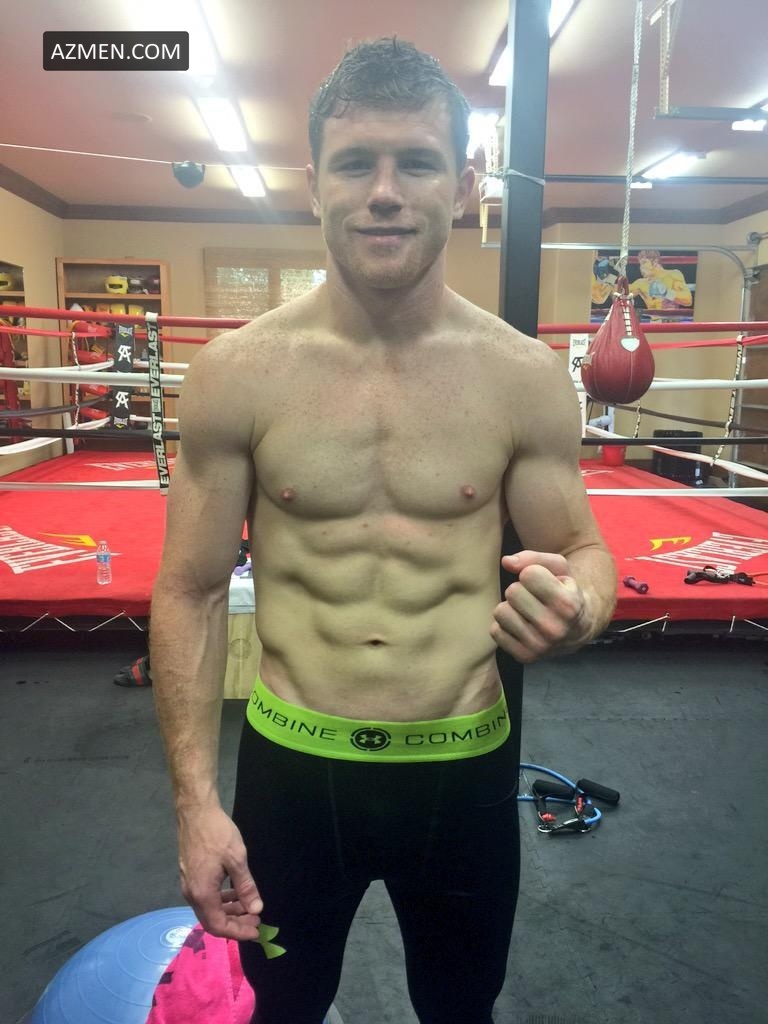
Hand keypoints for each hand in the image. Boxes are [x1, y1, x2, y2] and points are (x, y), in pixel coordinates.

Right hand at [177, 802, 262, 940]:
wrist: (196, 811)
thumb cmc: (217, 834)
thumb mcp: (237, 860)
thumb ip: (246, 887)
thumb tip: (256, 909)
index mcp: (202, 893)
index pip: (218, 926)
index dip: (237, 932)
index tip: (256, 932)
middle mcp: (192, 893)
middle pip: (212, 920)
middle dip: (235, 923)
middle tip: (256, 920)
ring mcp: (189, 884)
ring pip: (209, 908)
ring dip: (229, 910)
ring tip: (249, 907)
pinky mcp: (191, 874)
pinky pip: (207, 896)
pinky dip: (222, 899)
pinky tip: (235, 891)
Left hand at [490, 551, 587, 662]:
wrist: (578, 629)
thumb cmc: (564, 592)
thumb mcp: (559, 569)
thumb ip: (533, 558)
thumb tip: (506, 562)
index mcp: (567, 604)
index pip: (528, 574)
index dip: (533, 574)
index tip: (544, 583)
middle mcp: (554, 629)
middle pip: (512, 592)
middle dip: (521, 590)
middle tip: (534, 598)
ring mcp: (539, 646)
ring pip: (500, 612)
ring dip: (511, 608)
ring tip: (527, 611)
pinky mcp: (525, 657)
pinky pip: (495, 631)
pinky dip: (505, 626)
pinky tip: (522, 626)